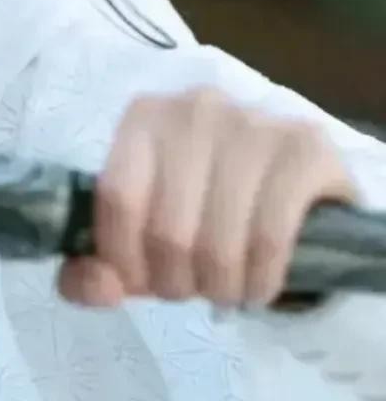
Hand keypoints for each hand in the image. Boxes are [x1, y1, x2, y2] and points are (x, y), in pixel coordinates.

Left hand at [59, 88, 357, 308]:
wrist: (292, 183)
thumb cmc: (203, 205)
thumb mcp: (142, 233)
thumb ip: (99, 266)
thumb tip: (96, 287)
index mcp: (143, 117)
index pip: (118, 198)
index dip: (124, 259)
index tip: (140, 285)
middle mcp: (195, 109)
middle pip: (169, 228)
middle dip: (174, 282)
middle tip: (188, 291)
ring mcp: (253, 123)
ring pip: (218, 240)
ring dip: (218, 287)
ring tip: (223, 292)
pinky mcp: (304, 148)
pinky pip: (270, 236)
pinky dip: (259, 279)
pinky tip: (256, 288)